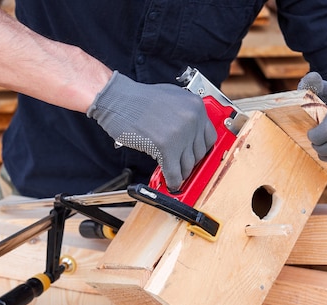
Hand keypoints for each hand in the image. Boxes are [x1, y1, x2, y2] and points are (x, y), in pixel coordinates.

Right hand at [87, 71, 216, 189]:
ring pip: (188, 165)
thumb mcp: (172, 98)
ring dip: (181, 173)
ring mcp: (180, 133)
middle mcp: (191, 119)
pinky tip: (170, 183)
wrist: (117, 99)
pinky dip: (173, 181)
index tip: (195, 155)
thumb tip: (192, 135)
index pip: (210, 137)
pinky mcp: (166, 147)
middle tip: (182, 166)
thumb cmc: (138, 98)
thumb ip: (186, 115)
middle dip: (190, 162)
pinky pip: (174, 172)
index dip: (201, 150)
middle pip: (200, 153)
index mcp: (195, 106)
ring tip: (175, 174)